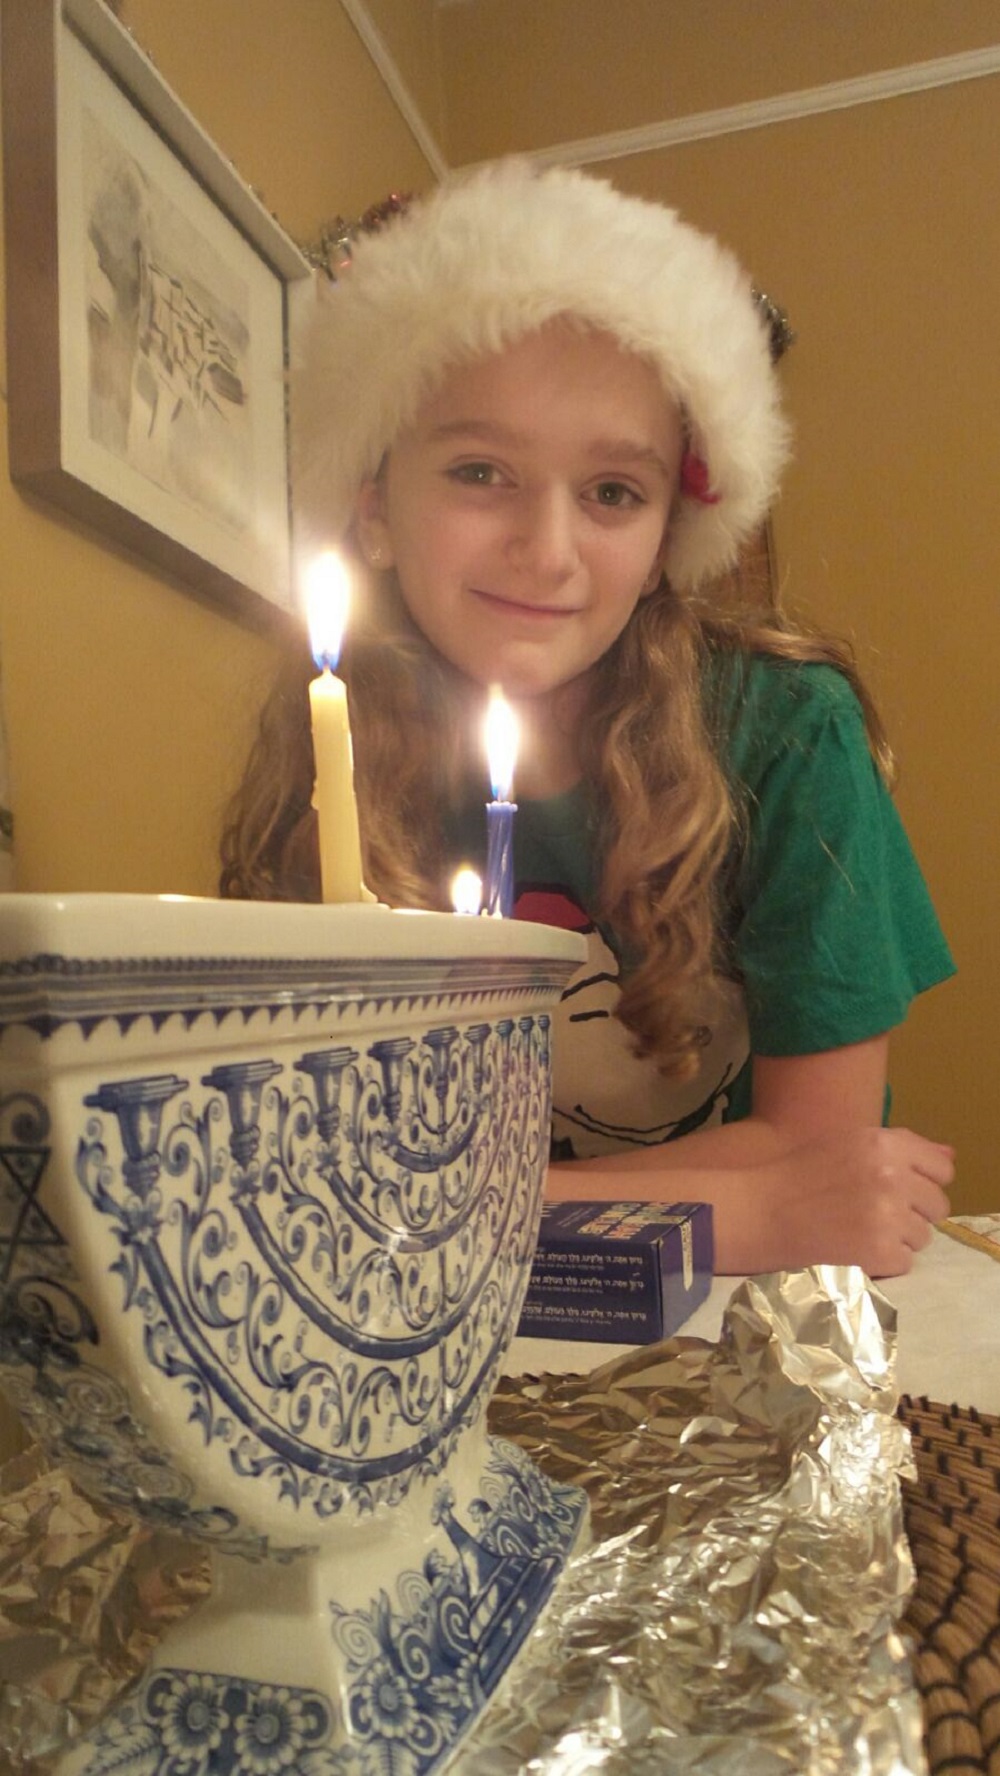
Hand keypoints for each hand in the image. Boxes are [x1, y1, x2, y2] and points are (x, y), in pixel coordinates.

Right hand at [765, 1125, 953, 1276]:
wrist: (754, 1211)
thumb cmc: (795, 1174)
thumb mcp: (846, 1143)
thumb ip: (901, 1147)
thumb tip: (950, 1156)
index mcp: (884, 1143)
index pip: (941, 1169)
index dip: (925, 1183)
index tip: (903, 1191)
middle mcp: (892, 1176)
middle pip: (936, 1205)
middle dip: (913, 1213)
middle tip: (875, 1216)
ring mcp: (887, 1217)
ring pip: (922, 1236)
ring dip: (897, 1238)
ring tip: (858, 1233)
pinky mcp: (879, 1253)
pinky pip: (905, 1262)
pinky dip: (883, 1262)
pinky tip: (852, 1250)